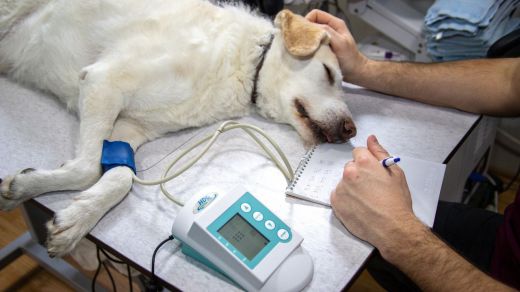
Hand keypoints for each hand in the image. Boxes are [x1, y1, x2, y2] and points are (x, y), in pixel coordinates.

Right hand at [305, 9, 367, 79]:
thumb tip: (312, 28)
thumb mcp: (340, 43)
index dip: (308, 21)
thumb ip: (327, 32)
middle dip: (306, 31)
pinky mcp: (322, 48)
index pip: (315, 14)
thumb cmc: (350, 58)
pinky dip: (308, 47)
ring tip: (306, 48)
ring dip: (307, 41)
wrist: (354, 72)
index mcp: (335, 24)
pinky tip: (308, 53)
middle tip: (303, 42)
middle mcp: (329, 29)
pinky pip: (312, 43)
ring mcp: (325, 38)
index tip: (304, 33)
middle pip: (311, 23)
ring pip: (311, 34)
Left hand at [331, 135, 423, 256]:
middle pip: (350, 167)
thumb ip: (380, 153)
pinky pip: (338, 195)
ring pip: (344, 182)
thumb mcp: (395, 173)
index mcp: (364, 163)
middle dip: (359, 174)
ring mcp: (340, 188)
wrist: (392, 228)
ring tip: (367, 200)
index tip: (372, 172)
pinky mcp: (336, 202)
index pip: (358, 153)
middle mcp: (349, 173)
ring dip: (352, 187)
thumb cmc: (396, 202)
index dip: (367, 162)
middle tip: (372, 188)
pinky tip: (359, 206)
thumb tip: (371, 139)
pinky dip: (346, 199)